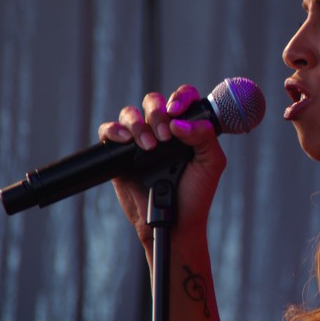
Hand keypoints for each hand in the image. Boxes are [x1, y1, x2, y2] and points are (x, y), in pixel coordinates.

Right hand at [98, 85, 226, 251]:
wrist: (175, 223)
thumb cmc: (196, 193)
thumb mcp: (211, 163)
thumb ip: (204, 136)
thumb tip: (179, 122)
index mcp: (187, 127)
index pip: (183, 98)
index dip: (179, 98)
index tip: (176, 112)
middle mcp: (163, 130)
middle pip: (153, 102)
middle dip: (157, 114)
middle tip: (165, 137)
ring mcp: (140, 141)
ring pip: (130, 113)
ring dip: (138, 124)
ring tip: (149, 147)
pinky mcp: (120, 156)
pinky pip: (109, 132)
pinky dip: (114, 131)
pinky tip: (125, 142)